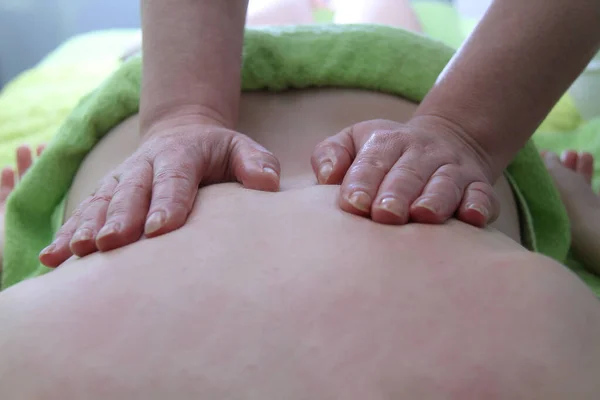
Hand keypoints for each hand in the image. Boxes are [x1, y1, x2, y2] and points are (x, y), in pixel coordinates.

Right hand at [40, 116, 279, 266]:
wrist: (183, 134)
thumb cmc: (218, 151)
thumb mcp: (241, 148)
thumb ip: (255, 162)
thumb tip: (268, 183)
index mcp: (181, 154)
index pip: (174, 178)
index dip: (167, 203)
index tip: (160, 229)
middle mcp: (146, 165)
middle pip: (132, 191)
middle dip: (121, 217)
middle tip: (113, 243)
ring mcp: (123, 178)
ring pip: (102, 201)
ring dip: (89, 226)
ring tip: (78, 252)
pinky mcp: (107, 192)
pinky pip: (85, 211)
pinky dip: (68, 232)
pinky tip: (53, 257)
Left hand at [310, 118, 499, 225]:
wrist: (444, 141)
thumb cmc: (384, 153)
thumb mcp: (354, 141)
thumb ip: (331, 153)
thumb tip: (325, 176)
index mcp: (387, 142)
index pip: (372, 161)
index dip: (363, 181)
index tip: (354, 204)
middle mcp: (422, 153)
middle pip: (408, 173)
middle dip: (397, 193)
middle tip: (385, 214)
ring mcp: (452, 170)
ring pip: (445, 183)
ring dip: (436, 200)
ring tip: (423, 215)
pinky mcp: (478, 186)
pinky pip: (482, 195)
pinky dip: (480, 206)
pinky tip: (473, 218)